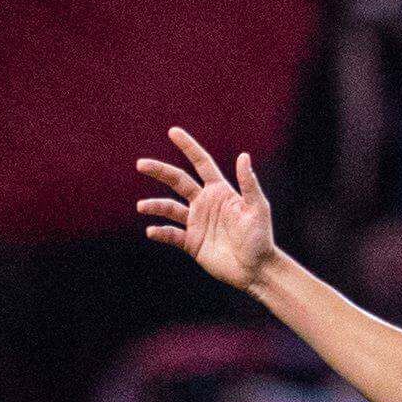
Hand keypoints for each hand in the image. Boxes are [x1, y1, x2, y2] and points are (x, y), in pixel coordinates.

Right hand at [136, 127, 276, 290]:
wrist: (255, 269)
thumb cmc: (260, 237)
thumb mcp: (258, 208)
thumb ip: (248, 183)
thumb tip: (243, 155)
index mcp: (220, 191)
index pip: (201, 163)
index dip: (188, 147)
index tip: (173, 132)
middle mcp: (205, 203)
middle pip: (178, 181)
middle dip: (160, 171)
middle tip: (141, 164)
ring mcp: (197, 223)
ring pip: (170, 208)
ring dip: (155, 206)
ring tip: (141, 206)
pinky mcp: (192, 243)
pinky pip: (172, 235)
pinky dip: (161, 232)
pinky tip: (152, 231)